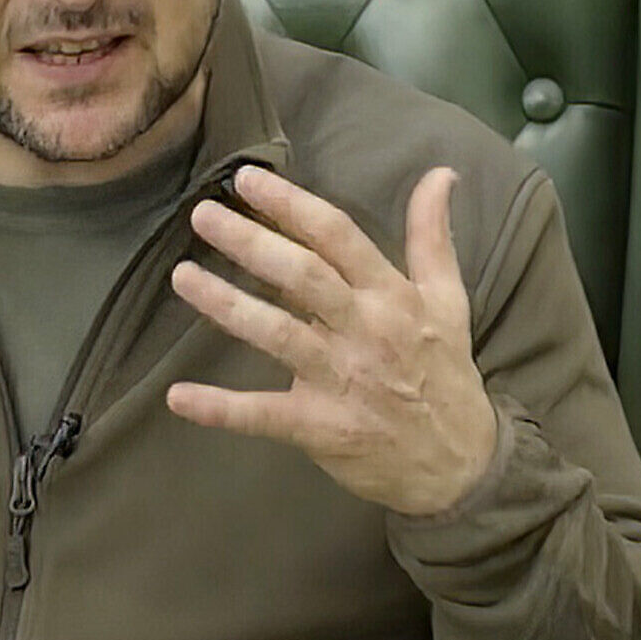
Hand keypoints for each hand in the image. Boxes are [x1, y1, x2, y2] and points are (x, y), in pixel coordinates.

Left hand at [165, 165, 497, 516]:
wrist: (461, 466)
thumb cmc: (445, 374)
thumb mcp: (448, 301)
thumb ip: (433, 237)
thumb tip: (440, 173)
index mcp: (392, 297)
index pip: (339, 237)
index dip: (292, 205)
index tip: (247, 180)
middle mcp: (365, 332)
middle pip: (302, 277)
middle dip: (251, 243)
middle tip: (202, 215)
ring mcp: (340, 381)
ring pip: (277, 335)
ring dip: (225, 305)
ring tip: (181, 277)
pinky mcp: (319, 427)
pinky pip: (263, 415)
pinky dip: (220, 408)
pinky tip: (178, 396)